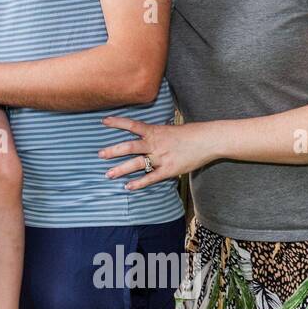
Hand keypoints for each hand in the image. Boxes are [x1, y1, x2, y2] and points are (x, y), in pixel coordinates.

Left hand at [97, 116, 216, 189]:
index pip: (132, 125)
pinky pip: (151, 178)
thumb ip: (155, 133)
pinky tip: (128, 187)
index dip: (117, 122)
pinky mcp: (169, 170)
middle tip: (99, 155)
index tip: (102, 121)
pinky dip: (139, 183)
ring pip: (137, 164)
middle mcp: (155, 144)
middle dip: (113, 151)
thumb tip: (144, 133)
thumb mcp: (169, 129)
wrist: (208, 140)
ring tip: (108, 174)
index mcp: (155, 131)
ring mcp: (161, 157)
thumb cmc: (190, 133)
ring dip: (121, 169)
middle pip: (129, 147)